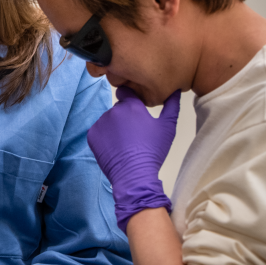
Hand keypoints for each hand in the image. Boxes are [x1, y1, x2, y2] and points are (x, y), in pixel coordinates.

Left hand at [87, 87, 179, 231]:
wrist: (134, 174)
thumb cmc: (153, 150)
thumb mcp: (168, 127)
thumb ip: (171, 106)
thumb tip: (174, 90)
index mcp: (131, 106)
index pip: (126, 92)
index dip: (131, 99)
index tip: (137, 110)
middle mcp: (113, 110)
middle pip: (119, 108)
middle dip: (126, 116)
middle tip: (135, 133)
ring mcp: (100, 123)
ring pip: (108, 120)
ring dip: (115, 126)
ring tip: (126, 142)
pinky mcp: (91, 135)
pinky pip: (99, 131)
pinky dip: (105, 137)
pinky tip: (115, 147)